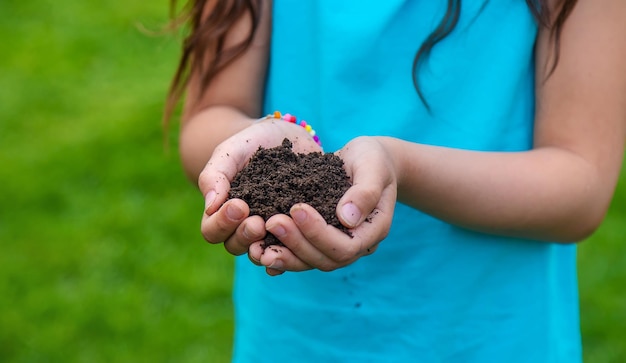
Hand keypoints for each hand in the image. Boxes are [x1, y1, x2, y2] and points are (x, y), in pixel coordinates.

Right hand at [198, 117, 320, 256]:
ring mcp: (271, 230)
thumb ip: (215, 175)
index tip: (239, 205)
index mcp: (223, 211)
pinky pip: (292, 250)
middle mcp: (244, 225)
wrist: (287, 135)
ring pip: (263, 252)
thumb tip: (210, 207)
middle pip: (235, 246)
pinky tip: (297, 246)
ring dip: (266, 247)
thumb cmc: (252, 143)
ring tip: (275, 227)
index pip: (212, 231)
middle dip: (244, 236)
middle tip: (257, 221)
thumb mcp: (231, 151)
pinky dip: (292, 252)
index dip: (222, 223)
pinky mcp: (297, 229)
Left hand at [248, 136, 397, 274]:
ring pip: (310, 262)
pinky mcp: (319, 239)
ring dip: (284, 255)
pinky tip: (259, 249)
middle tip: (272, 221)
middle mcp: (356, 245)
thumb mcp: (373, 167)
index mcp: (373, 231)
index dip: (319, 233)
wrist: (366, 160)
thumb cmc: (373, 159)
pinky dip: (280, 254)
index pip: (346, 247)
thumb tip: (347, 218)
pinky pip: (300, 254)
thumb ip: (365, 192)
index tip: (296, 208)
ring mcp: (336, 245)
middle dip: (296, 243)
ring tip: (257, 244)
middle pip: (325, 260)